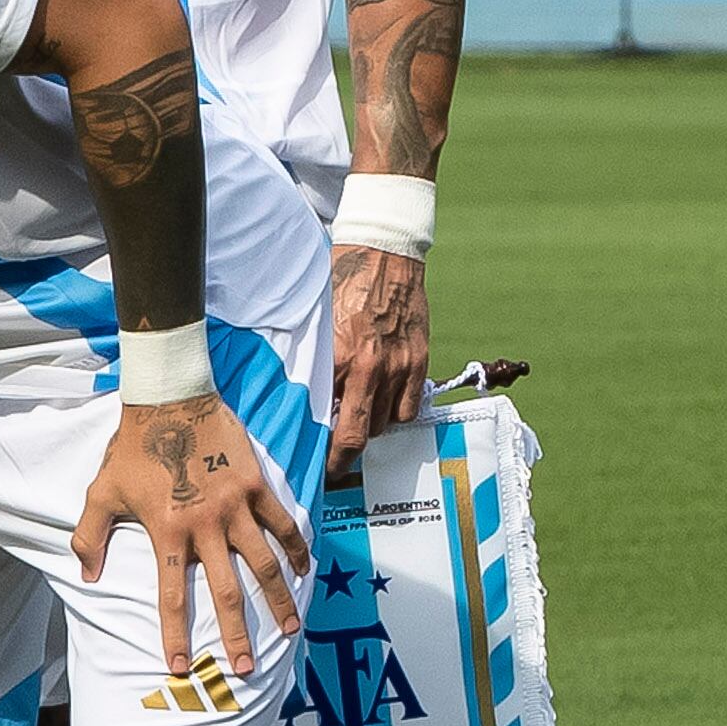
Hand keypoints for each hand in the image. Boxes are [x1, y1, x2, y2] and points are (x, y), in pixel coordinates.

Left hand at [77, 393, 310, 691]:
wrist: (168, 399)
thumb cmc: (131, 446)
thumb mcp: (101, 492)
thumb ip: (90, 536)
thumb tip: (87, 577)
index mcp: (166, 531)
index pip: (171, 594)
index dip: (174, 634)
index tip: (179, 666)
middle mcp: (204, 525)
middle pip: (226, 591)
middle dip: (236, 634)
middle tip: (243, 669)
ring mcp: (235, 506)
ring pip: (264, 563)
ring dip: (278, 599)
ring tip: (290, 629)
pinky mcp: (257, 485)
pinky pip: (282, 523)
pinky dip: (296, 547)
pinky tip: (305, 570)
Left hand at [324, 246, 433, 461]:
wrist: (382, 257)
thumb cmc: (340, 287)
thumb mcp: (315, 327)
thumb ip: (315, 366)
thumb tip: (307, 405)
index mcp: (336, 359)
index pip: (328, 422)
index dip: (324, 452)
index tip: (320, 468)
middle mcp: (369, 369)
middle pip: (358, 433)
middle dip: (346, 453)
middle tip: (337, 462)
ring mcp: (398, 367)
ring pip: (384, 423)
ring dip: (369, 428)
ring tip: (357, 422)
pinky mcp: (419, 362)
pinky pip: (409, 408)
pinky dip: (395, 413)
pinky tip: (382, 405)